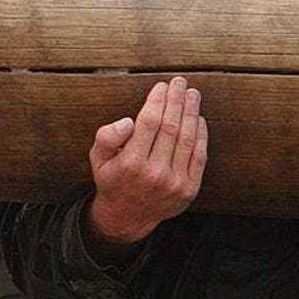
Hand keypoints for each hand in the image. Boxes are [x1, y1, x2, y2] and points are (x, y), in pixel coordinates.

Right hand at [87, 78, 207, 244]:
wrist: (128, 216)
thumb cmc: (113, 179)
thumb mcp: (97, 158)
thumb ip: (107, 136)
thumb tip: (128, 121)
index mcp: (131, 162)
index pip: (149, 122)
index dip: (157, 100)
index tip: (161, 85)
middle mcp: (155, 172)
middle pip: (170, 127)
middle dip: (176, 100)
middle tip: (180, 82)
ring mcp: (175, 182)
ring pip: (187, 139)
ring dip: (191, 112)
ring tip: (192, 95)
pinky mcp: (189, 189)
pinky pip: (199, 156)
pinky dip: (201, 135)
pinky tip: (199, 118)